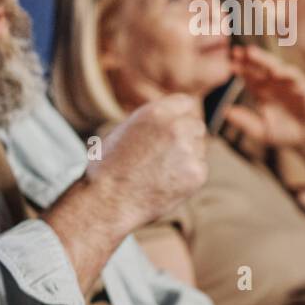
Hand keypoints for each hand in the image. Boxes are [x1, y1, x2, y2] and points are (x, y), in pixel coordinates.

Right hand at [84, 93, 208, 234]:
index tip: (177, 127)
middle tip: (168, 155)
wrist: (106, 200)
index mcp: (155, 113)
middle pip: (196, 126)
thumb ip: (151, 123)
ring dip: (186, 158)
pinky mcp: (196, 174)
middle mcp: (176, 128)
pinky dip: (186, 177)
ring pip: (199, 150)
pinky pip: (199, 170)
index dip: (180, 116)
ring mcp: (189, 151)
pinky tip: (164, 184)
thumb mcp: (122, 131)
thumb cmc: (107, 168)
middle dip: (187, 137)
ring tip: (158, 173)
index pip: (185, 103)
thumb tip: (170, 119)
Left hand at [224, 46, 304, 169]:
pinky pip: (296, 78)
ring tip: (250, 53)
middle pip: (258, 68)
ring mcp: (289, 84)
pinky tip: (276, 71)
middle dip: (247, 59)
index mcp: (262, 92)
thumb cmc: (285, 134)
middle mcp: (274, 85)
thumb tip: (225, 112)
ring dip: (263, 59)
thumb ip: (244, 122)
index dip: (237, 70)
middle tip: (234, 52)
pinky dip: (286, 73)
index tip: (224, 65)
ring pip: (275, 67)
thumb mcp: (261, 131)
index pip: (247, 77)